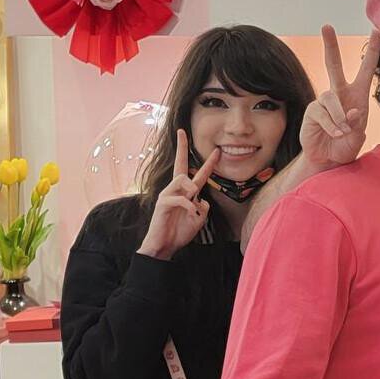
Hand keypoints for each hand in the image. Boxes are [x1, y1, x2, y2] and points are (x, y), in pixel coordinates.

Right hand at [137, 129, 219, 260]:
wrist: (164, 246)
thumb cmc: (179, 233)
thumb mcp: (199, 220)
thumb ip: (203, 208)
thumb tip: (202, 200)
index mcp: (186, 194)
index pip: (197, 174)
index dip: (208, 163)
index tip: (217, 151)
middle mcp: (176, 190)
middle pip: (180, 165)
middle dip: (181, 147)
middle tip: (182, 132)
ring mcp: (167, 195)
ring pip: (181, 179)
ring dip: (191, 189)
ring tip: (193, 201)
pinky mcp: (162, 203)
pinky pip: (180, 198)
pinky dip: (189, 207)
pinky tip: (191, 215)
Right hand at [300, 25, 379, 165]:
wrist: (328, 161)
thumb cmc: (344, 147)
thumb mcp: (357, 138)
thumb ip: (356, 125)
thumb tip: (351, 112)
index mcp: (357, 96)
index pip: (366, 69)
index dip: (372, 51)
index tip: (377, 31)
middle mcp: (340, 95)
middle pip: (334, 65)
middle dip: (331, 46)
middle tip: (326, 27)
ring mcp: (324, 102)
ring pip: (330, 97)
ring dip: (338, 116)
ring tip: (342, 132)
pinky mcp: (313, 112)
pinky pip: (321, 112)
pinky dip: (330, 124)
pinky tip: (335, 133)